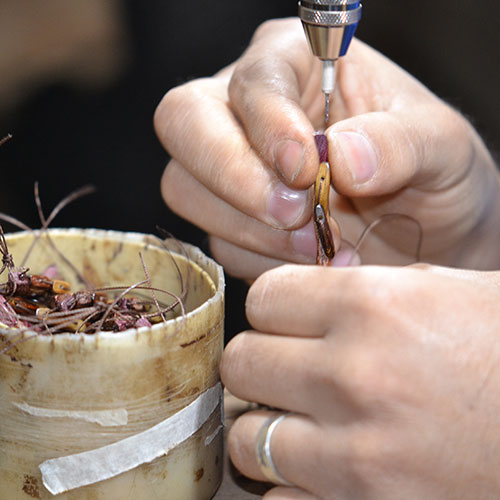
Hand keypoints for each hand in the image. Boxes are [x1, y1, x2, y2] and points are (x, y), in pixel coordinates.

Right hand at [155, 18, 499, 278]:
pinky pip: (219, 243)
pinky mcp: (231, 221)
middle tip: (295, 216)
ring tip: (320, 247)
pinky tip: (311, 261)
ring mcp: (232, 170)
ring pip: (189, 191)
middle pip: (184, 126)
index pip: (250, 82)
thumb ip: (400, 142)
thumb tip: (341, 156)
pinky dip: (262, 261)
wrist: (428, 233)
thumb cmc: (435, 175)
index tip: (305, 171)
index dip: (266, 127)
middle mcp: (249, 111)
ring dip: (251, 230)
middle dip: (233, 179)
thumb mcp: (442, 147)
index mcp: (297, 64)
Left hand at [222, 264, 499, 498]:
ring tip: (300, 424)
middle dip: (260, 364)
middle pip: (241, 362)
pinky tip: (321, 473)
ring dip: (266, 428)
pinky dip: (289, 489)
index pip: (263, 297)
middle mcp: (354, 377)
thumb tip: (313, 299)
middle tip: (288, 370)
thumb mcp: (451, 292)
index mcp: (373, 306)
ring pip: (247, 436)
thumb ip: (368, 291)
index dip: (274, 307)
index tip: (289, 319)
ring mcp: (355, 457)